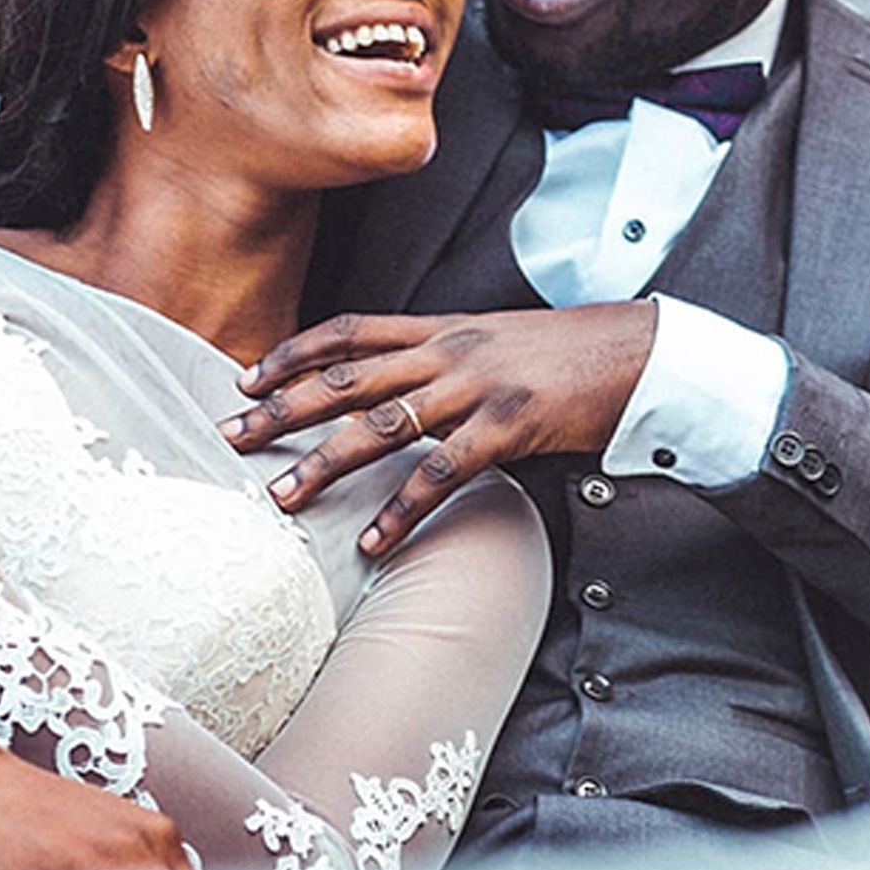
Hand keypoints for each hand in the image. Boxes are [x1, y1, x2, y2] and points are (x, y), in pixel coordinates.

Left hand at [219, 304, 656, 556]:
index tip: (244, 377)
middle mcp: (446, 351)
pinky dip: (402, 511)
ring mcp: (475, 387)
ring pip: (379, 425)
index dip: (291, 353)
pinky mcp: (507, 426)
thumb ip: (440, 361)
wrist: (639, 352)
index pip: (347, 331)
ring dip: (323, 463)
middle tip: (230, 435)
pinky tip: (375, 542)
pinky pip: (441, 474)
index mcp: (440, 327)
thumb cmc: (565, 354)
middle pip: (344, 378)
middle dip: (281, 408)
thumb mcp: (492, 342)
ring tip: (282, 497)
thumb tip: (393, 388)